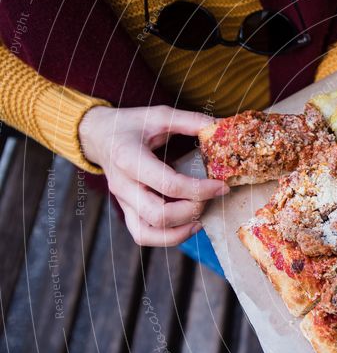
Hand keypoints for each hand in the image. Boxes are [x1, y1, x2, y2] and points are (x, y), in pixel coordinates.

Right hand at [79, 105, 228, 246]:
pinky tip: (188, 225)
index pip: (169, 184)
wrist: (98, 135)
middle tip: (210, 198)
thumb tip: (222, 126)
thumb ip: (190, 121)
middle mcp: (123, 185)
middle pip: (158, 214)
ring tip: (200, 218)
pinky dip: (167, 237)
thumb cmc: (130, 124)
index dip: (200, 189)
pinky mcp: (125, 210)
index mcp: (129, 158)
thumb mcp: (159, 115)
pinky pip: (143, 235)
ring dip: (180, 231)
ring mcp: (122, 201)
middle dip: (192, 210)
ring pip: (147, 233)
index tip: (222, 186)